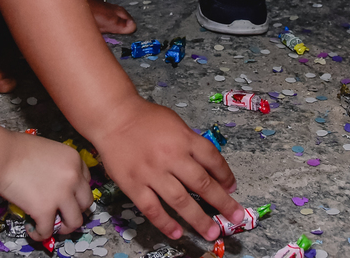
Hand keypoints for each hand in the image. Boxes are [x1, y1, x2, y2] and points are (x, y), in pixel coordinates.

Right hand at [0, 133, 93, 240]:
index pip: (86, 182)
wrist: (0, 155)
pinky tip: (32, 230)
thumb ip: (58, 165)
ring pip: (75, 221)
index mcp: (74, 160)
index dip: (76, 192)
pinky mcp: (45, 209)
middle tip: (63, 214)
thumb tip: (54, 183)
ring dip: (64, 227)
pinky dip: (40, 234)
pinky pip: (48, 231)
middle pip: (86, 203)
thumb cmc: (17, 148)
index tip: (67, 197)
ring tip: (52, 226)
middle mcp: (73, 177)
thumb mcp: (48, 149)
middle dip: (75, 210)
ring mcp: (61, 195)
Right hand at [94, 97, 241, 240]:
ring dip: (198, 219)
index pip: (212, 159)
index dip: (225, 176)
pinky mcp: (133, 184)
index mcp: (184, 139)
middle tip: (236, 218)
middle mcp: (171, 156)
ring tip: (211, 232)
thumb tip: (209, 167)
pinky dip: (165, 223)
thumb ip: (190, 143)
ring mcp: (152, 172)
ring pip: (180, 200)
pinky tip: (177, 233)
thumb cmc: (144, 118)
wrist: (113, 116)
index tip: (232, 188)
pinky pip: (152, 208)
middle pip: (202, 183)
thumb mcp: (175, 123)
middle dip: (222, 203)